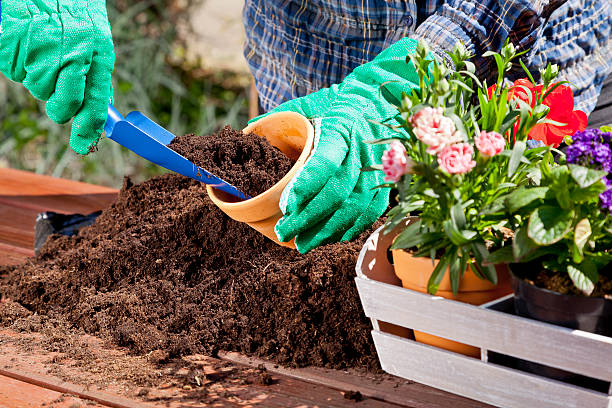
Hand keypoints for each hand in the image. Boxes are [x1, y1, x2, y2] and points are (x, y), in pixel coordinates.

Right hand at [0, 0, 114, 153]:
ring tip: (43, 51)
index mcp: (96, 54)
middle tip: (57, 95)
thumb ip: (97, 74)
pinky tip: (27, 45)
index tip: (83, 146)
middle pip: (62, 105)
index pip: (95, 103)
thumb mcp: (96, 40)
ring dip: (39, 79)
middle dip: (60, 108)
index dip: (88, 128)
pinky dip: (19, 64)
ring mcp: (39, 51)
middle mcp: (69, 55)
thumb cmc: (72, 12)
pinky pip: (15, 72)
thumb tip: (101, 108)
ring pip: (37, 90)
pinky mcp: (12, 45)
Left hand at [253, 38, 422, 252]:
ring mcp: (377, 168)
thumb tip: (249, 128)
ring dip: (328, 230)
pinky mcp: (387, 180)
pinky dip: (352, 228)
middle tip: (285, 232)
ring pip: (355, 207)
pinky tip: (333, 237)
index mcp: (340, 129)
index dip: (305, 187)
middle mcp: (361, 151)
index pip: (324, 162)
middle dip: (309, 218)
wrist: (383, 98)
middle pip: (337, 192)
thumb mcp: (312, 102)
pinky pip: (372, 211)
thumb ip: (283, 116)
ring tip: (304, 243)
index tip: (286, 206)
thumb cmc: (341, 102)